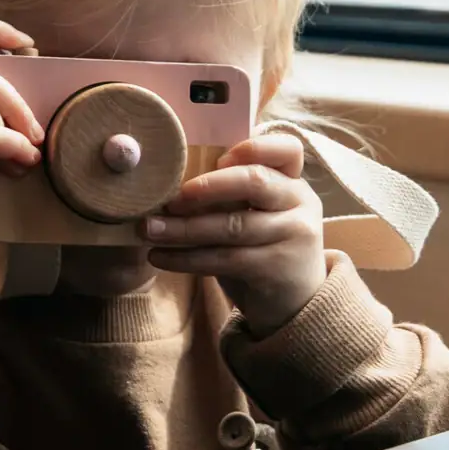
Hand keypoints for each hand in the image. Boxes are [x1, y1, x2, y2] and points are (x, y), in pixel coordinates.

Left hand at [140, 133, 327, 336]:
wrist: (296, 302)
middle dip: (206, 187)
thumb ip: (231, 193)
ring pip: (232, 226)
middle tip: (168, 199)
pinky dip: (187, 257)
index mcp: (293, 181)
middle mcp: (299, 203)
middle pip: (254, 182)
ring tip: (149, 230)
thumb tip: (168, 182)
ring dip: (183, 228)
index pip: (287, 149)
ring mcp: (293, 235)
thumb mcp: (256, 213)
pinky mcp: (278, 268)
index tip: (219, 156)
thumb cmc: (263, 247)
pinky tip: (160, 256)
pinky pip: (225, 258)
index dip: (254, 147)